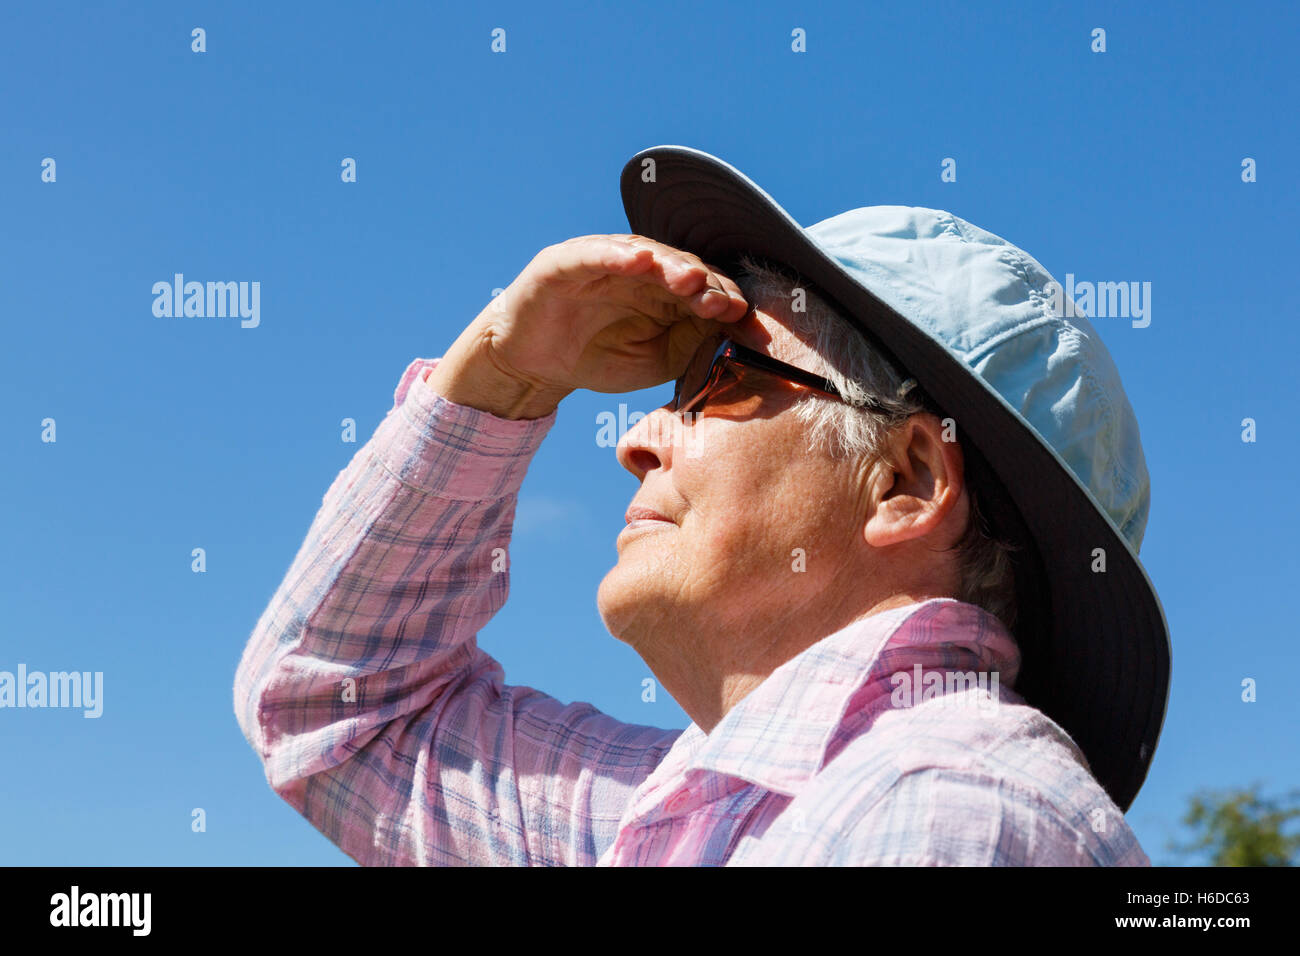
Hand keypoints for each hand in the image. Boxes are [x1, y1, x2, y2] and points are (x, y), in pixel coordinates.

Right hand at [426, 235, 749, 418]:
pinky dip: (617, 256)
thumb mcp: (657, 359)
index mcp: (662, 290)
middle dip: (704, 283)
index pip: (701, 286)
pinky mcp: (565, 263)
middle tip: (721, 301)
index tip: (741, 316)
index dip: (722, 298)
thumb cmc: (598, 358)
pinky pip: (594, 254)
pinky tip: (639, 261)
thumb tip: (729, 326)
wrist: (533, 366)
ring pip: (644, 255)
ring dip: (669, 266)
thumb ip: (691, 342)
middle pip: (679, 266)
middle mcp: (637, 269)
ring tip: (691, 279)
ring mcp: (603, 261)